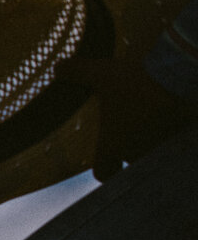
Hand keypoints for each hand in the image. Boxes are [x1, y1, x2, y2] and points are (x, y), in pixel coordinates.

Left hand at [62, 57, 194, 181]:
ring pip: (152, 147)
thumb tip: (57, 67)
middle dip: (128, 143)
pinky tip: (170, 108)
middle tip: (129, 124)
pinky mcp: (182, 134)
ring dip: (150, 135)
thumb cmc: (135, 81)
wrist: (178, 76)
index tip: (105, 160)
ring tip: (150, 113)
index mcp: (113, 146)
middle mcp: (137, 152)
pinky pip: (174, 136)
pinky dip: (171, 126)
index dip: (103, 168)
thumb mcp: (101, 73)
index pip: (103, 172)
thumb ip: (78, 72)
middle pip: (129, 157)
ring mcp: (161, 144)